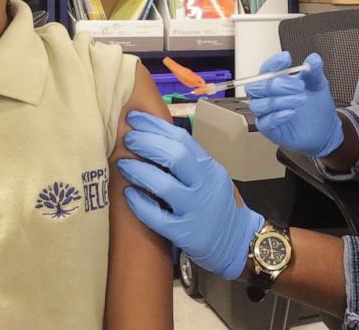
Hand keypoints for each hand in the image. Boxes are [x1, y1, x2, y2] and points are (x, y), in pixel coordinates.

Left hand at [117, 111, 264, 280]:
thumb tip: (154, 136)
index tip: (134, 117)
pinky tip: (128, 194)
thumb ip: (188, 160)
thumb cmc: (216, 204)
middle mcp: (203, 185)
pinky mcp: (184, 233)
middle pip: (173, 156)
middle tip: (127, 138)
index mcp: (208, 167)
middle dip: (145, 143)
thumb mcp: (209, 175)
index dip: (155, 126)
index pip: (181, 138)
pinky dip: (140, 203)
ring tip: (122, 163)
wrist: (236, 240)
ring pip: (163, 185)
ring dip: (138, 170)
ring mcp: (194, 210)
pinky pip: (158, 217)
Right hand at [246, 52, 343, 157]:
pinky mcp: (270, 131)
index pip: (265, 70)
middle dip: (276, 84)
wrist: (325, 128)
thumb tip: (314, 59)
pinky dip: (277, 116)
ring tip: (301, 99)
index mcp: (274, 82)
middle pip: (255, 88)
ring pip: (258, 105)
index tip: (286, 59)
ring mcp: (266, 114)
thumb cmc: (316, 105)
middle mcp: (266, 97)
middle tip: (298, 86)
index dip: (273, 64)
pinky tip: (291, 112)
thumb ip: (314, 72)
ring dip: (279, 101)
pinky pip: (265, 123)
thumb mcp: (318, 85)